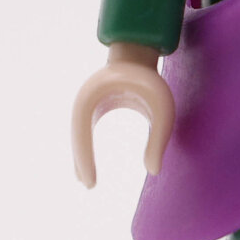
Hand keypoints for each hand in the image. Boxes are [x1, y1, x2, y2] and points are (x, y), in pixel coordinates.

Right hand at [72, 43, 175, 187]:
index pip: (82, 134)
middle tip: (88, 186)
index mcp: (96, 97)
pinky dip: (83, 148)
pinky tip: (86, 165)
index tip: (89, 182)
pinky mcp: (93, 106)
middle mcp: (85, 100)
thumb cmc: (150, 80)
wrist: (138, 53)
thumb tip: (154, 170)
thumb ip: (159, 138)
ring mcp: (87, 103)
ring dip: (79, 157)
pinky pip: (84, 130)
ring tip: (84, 180)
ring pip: (78, 135)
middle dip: (80, 162)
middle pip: (77, 136)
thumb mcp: (162, 107)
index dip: (84, 160)